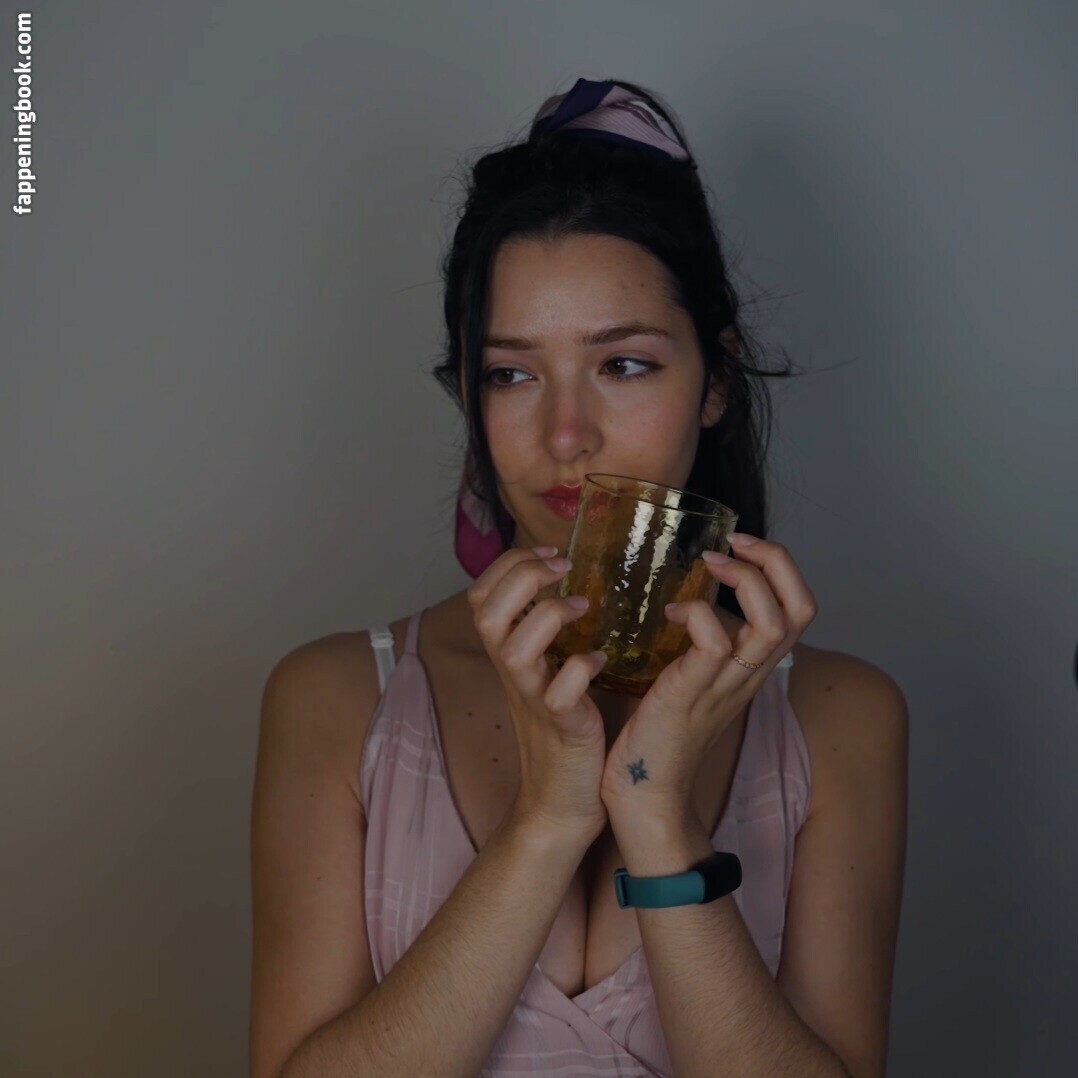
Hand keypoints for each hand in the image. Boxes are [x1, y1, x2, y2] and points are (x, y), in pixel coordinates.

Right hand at [468, 545, 610, 842]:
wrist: (560, 804)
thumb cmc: (561, 734)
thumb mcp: (544, 676)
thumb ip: (544, 637)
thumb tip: (566, 589)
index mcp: (509, 657)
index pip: (481, 595)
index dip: (508, 564)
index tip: (551, 553)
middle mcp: (513, 675)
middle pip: (486, 612)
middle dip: (522, 576)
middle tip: (563, 568)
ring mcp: (534, 701)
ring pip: (513, 649)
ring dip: (548, 616)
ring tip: (584, 608)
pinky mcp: (562, 727)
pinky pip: (559, 694)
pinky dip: (581, 669)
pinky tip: (602, 662)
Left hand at [598, 533, 817, 820]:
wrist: (646, 793)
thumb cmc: (660, 732)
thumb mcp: (692, 678)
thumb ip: (702, 643)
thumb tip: (688, 598)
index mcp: (753, 666)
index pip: (799, 608)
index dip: (780, 567)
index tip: (739, 545)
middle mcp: (750, 674)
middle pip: (802, 608)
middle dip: (775, 560)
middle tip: (731, 544)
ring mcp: (725, 685)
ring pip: (771, 623)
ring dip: (744, 580)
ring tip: (708, 565)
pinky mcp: (692, 693)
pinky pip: (716, 643)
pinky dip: (697, 615)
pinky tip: (669, 614)